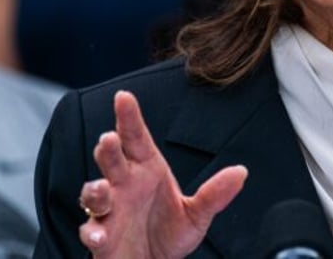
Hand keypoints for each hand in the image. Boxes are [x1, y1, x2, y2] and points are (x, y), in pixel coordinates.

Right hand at [77, 90, 247, 257]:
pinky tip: (101, 233)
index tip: (124, 97)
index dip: (129, 117)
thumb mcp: (197, 215)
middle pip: (111, 159)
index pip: (136, 138)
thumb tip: (240, 173)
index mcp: (146, 170)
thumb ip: (214, 194)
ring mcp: (111, 209)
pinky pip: (92, 230)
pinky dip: (94, 231)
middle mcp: (124, 185)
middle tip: (109, 138)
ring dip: (95, 188)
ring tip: (102, 188)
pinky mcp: (102, 236)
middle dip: (107, 148)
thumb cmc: (170, 235)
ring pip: (94, 192)